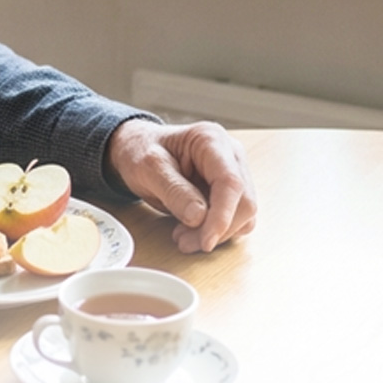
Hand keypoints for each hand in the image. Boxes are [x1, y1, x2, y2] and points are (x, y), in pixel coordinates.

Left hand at [105, 119, 255, 252]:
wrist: (137, 150)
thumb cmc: (141, 152)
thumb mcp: (148, 168)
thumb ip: (173, 190)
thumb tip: (199, 217)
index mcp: (210, 139)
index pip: (230, 182)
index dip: (222, 216)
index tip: (206, 242)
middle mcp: (230, 155)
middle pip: (244, 201)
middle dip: (217, 229)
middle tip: (183, 242)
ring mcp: (234, 173)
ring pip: (244, 215)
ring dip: (217, 234)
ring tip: (182, 236)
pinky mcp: (231, 192)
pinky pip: (237, 219)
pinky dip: (216, 232)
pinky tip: (191, 231)